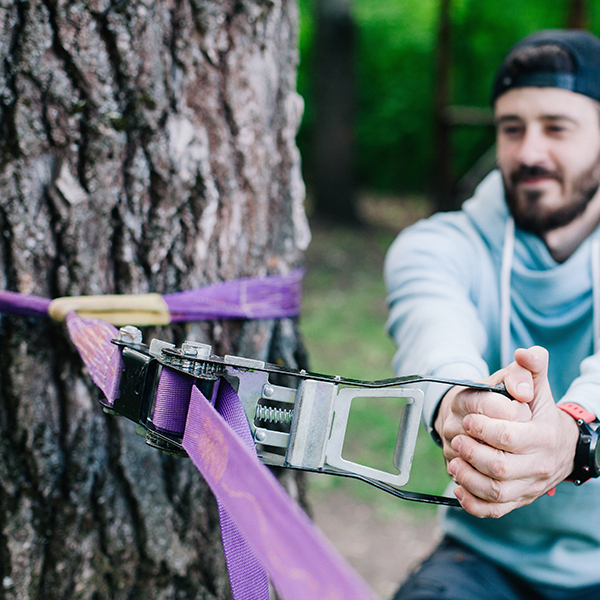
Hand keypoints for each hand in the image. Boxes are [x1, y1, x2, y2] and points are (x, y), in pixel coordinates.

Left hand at [437, 346, 578, 517]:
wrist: (559, 444)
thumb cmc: (539, 411)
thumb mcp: (538, 385)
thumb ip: (531, 366)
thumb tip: (523, 353)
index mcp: (542, 437)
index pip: (508, 438)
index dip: (483, 428)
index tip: (468, 419)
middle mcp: (537, 466)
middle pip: (498, 468)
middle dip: (471, 452)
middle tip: (458, 438)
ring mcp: (527, 487)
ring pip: (494, 492)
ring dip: (468, 477)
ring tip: (454, 460)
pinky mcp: (517, 499)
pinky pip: (493, 510)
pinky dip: (472, 503)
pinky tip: (458, 486)